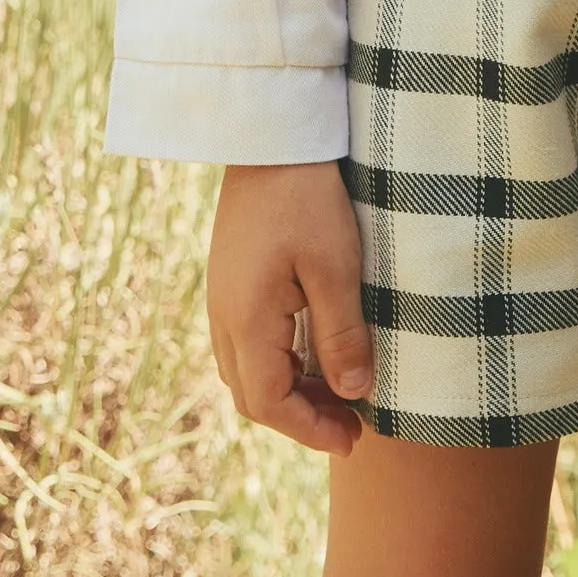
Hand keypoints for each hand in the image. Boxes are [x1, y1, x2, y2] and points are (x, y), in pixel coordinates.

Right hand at [206, 161, 374, 453]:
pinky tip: (316, 353)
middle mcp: (224, 318)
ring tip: (339, 394)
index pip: (269, 403)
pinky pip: (248, 343)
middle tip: (352, 425)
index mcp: (245, 321)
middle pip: (253, 395)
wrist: (268, 137)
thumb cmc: (307, 197)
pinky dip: (281, 363)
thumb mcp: (336, 267)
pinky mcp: (232, 281)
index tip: (353, 439)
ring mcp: (223, 299)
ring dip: (290, 392)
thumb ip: (342, 334)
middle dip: (300, 419)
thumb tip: (354, 393)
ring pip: (248, 371)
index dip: (310, 430)